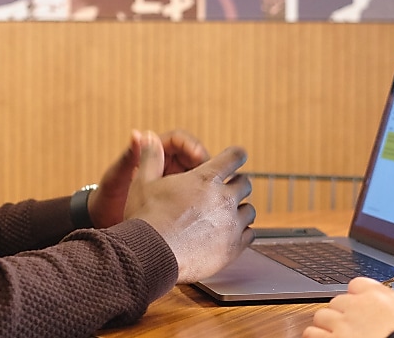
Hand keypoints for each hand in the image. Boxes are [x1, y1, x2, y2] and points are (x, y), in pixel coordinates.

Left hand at [88, 129, 210, 228]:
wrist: (104, 222)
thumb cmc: (106, 197)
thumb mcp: (116, 178)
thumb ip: (128, 158)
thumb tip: (137, 134)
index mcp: (153, 152)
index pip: (180, 140)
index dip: (192, 146)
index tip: (198, 156)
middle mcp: (167, 164)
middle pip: (196, 157)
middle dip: (205, 164)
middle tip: (210, 177)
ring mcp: (175, 182)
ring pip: (200, 176)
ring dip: (208, 182)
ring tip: (211, 194)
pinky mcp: (180, 200)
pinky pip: (197, 195)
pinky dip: (204, 199)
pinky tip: (207, 209)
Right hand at [123, 131, 255, 282]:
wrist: (150, 256)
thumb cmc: (145, 220)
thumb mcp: (143, 183)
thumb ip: (150, 157)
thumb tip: (148, 137)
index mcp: (205, 178)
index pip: (235, 156)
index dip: (235, 155)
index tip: (235, 158)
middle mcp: (223, 198)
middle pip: (245, 183)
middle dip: (236, 184)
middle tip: (224, 191)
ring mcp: (231, 224)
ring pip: (250, 210)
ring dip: (240, 210)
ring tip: (226, 216)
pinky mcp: (233, 247)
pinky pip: (250, 234)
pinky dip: (242, 233)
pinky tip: (229, 234)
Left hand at [304, 250, 393, 337]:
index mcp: (376, 294)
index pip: (357, 285)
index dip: (360, 298)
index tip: (366, 309)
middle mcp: (356, 306)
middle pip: (337, 301)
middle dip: (342, 312)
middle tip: (353, 326)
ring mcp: (341, 325)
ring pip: (322, 316)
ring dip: (327, 324)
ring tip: (338, 335)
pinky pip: (312, 333)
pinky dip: (316, 336)